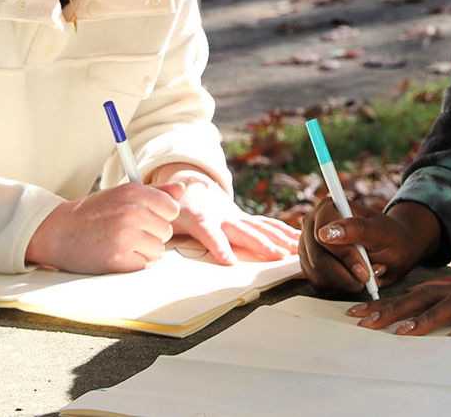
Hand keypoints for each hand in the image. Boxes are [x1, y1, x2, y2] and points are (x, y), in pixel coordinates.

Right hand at [24, 180, 184, 272]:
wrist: (57, 232)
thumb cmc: (92, 214)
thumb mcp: (122, 194)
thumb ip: (155, 192)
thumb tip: (182, 188)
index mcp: (134, 192)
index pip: (172, 209)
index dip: (160, 217)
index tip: (143, 219)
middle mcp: (132, 211)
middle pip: (166, 231)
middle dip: (150, 235)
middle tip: (125, 232)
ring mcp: (125, 235)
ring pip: (158, 251)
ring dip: (143, 251)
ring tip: (120, 244)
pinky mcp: (118, 258)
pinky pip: (144, 265)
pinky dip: (132, 264)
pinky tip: (115, 255)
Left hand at [157, 166, 299, 263]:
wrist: (194, 186)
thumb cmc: (177, 207)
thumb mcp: (164, 216)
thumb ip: (160, 227)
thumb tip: (152, 243)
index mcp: (201, 219)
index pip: (211, 234)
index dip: (220, 247)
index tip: (230, 263)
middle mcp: (224, 217)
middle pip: (244, 232)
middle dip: (262, 245)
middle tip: (276, 258)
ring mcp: (238, 217)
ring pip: (261, 227)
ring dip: (279, 239)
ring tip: (295, 250)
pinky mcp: (246, 219)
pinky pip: (267, 225)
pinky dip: (283, 232)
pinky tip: (298, 240)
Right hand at [300, 199, 439, 294]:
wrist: (394, 252)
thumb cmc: (391, 238)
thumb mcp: (381, 232)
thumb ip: (356, 229)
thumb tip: (326, 233)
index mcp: (327, 208)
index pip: (322, 236)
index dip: (344, 256)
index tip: (365, 270)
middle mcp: (313, 225)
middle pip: (317, 259)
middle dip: (346, 274)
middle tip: (369, 276)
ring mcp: (309, 246)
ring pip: (317, 275)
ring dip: (345, 281)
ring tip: (365, 273)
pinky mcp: (310, 264)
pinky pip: (319, 283)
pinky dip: (340, 286)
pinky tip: (354, 277)